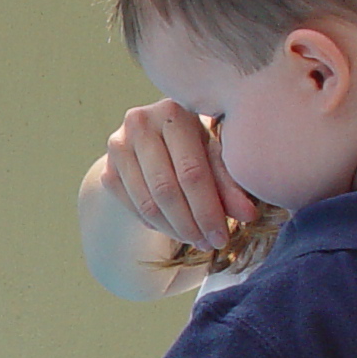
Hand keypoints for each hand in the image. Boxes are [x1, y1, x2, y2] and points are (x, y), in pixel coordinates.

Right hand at [94, 99, 254, 251]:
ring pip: (147, 203)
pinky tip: (175, 229)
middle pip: (166, 189)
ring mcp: (118, 146)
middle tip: (209, 245)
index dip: (208, 210)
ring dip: (174, 229)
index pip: (191, 171)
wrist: (157, 134)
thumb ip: (230, 183)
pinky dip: (156, 225)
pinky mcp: (107, 169)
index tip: (222, 237)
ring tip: (196, 241)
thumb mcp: (216, 154)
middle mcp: (140, 123)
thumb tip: (248, 215)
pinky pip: (133, 208)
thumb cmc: (196, 143)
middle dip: (190, 224)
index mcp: (173, 112)